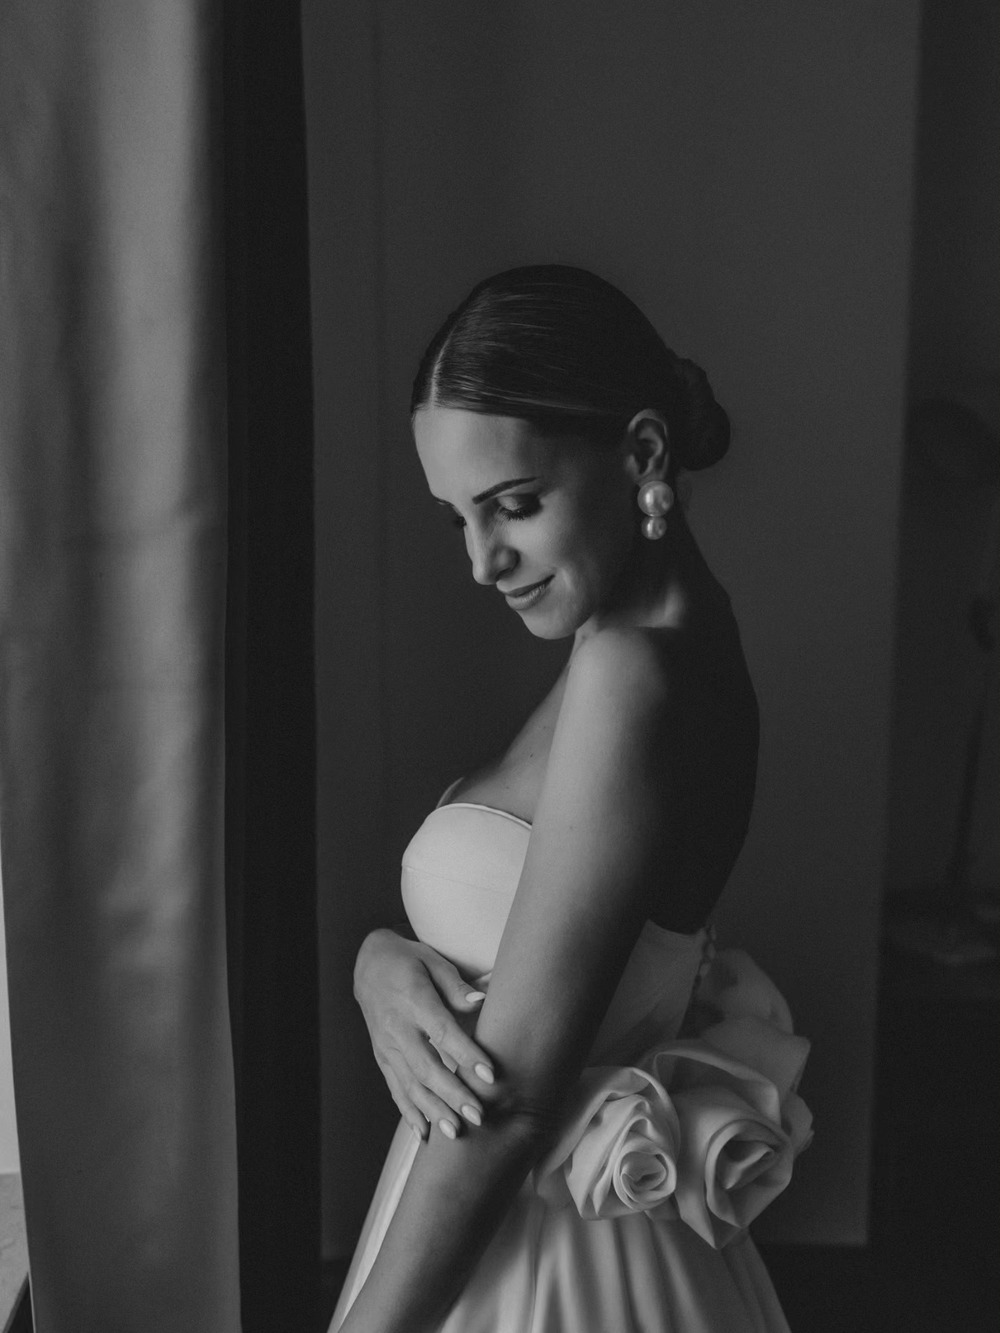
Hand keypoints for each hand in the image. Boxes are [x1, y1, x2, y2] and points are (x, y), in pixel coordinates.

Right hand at [354, 928, 497, 1141]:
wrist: (368, 964)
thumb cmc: (408, 960)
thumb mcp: (433, 961)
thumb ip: (455, 985)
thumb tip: (480, 1001)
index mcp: (413, 1000)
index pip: (442, 1031)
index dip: (466, 1054)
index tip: (489, 1074)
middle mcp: (397, 1028)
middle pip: (426, 1066)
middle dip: (453, 1095)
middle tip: (478, 1115)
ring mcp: (386, 1045)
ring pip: (410, 1084)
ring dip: (433, 1110)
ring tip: (456, 1133)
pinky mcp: (382, 1056)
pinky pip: (395, 1088)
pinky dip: (409, 1111)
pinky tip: (425, 1133)